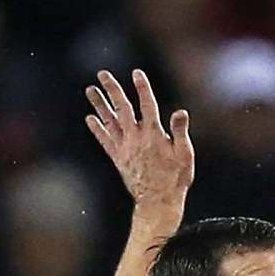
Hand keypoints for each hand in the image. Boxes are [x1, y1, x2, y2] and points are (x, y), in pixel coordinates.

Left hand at [86, 68, 193, 211]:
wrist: (158, 202)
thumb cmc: (175, 179)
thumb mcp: (184, 154)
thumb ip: (180, 132)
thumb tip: (180, 112)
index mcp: (154, 134)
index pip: (147, 104)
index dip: (142, 88)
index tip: (136, 73)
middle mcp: (136, 138)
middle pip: (122, 108)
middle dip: (112, 89)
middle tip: (102, 74)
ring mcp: (125, 148)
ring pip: (110, 121)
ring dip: (99, 104)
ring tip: (90, 90)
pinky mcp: (118, 159)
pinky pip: (105, 141)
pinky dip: (97, 129)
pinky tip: (89, 118)